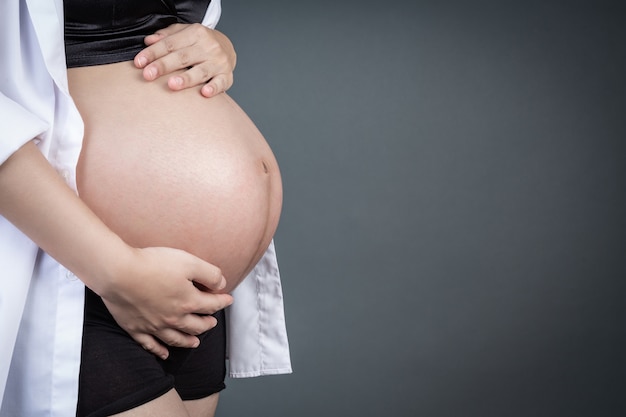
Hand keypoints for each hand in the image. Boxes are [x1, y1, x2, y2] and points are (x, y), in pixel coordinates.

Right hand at [100, 246, 233, 359]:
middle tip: (212, 322)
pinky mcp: (135, 328)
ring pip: (176, 339)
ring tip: (195, 342)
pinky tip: (164, 354)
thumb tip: (222, 284)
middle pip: (196, 325)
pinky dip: (159, 351)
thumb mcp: (189, 262)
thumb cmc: (153, 264)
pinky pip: (150, 344)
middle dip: (207, 323)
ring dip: (188, 341)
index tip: (228, 299)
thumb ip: (210, 274)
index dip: (223, 301)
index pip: (212, 305)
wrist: (118, 273)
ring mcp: (154, 326)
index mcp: (188, 302)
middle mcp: (174, 318)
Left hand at [134, 23, 236, 97]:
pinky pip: (220, 83)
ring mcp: (219, 62)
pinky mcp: (226, 76)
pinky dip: (213, 88)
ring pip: (200, 71)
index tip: (139, 63)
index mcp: (196, 33)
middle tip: (148, 75)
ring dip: (186, 78)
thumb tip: (148, 41)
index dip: (153, 53)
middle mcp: (209, 47)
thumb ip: (167, 36)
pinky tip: (204, 92)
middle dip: (164, 66)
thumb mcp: (184, 33)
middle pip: (183, 57)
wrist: (228, 48)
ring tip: (172, 85)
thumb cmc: (201, 43)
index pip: (170, 44)